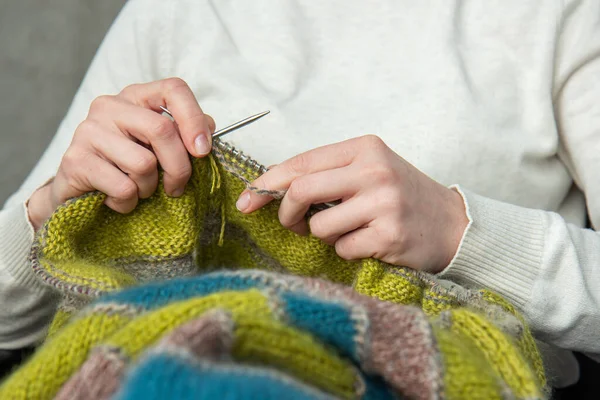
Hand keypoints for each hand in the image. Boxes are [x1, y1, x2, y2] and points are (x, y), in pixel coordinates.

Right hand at [27, 78, 214, 229]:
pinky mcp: (76, 160)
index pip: (174, 89)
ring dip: (149, 188)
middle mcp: (110, 106)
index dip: (194, 119)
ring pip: (143, 164)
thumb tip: (208, 130)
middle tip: (177, 187)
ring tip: (139, 189)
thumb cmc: (127, 165)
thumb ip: (185, 134)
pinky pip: (123, 187)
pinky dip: (129, 202)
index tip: (203, 151)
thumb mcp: (160, 147)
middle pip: (162, 130)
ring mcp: (89, 130)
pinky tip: (119, 198)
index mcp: (136, 96)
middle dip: (179, 168)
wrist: (79, 189)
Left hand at [236, 135, 467, 272]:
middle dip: (286, 213)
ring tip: (348, 230)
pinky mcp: (389, 235)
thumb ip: (327, 174)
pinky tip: (368, 242)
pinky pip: (341, 248)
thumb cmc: (401, 195)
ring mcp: (383, 203)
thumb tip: (272, 187)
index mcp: (364, 148)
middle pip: (301, 191)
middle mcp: (374, 171)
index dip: (266, 183)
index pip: (301, 163)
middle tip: (293, 224)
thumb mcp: (368, 170)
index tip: (246, 200)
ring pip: (319, 226)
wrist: (452, 223)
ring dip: (323, 235)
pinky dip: (345, 250)